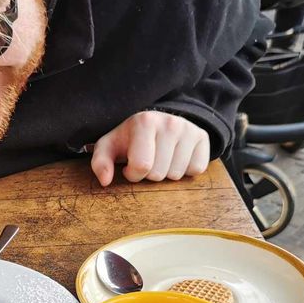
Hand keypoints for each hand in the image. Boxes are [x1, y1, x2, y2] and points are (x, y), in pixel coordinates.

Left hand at [90, 111, 209, 186]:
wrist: (156, 123)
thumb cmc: (129, 139)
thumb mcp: (109, 147)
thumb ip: (100, 162)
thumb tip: (105, 181)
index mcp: (144, 122)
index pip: (141, 166)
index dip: (133, 174)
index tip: (129, 166)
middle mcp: (170, 122)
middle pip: (159, 173)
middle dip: (149, 175)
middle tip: (147, 161)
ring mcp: (189, 129)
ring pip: (177, 174)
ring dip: (166, 174)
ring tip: (160, 159)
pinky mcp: (203, 137)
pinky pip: (196, 169)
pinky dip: (185, 170)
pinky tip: (175, 158)